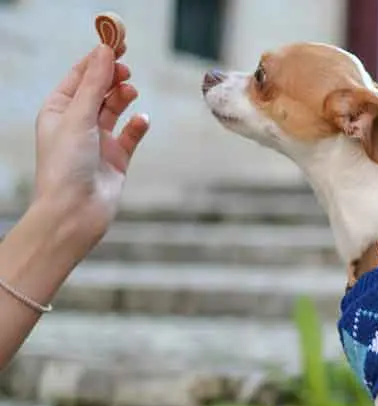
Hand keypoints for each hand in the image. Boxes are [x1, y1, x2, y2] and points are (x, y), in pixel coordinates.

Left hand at [31, 45, 149, 248]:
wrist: (75, 211)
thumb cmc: (66, 165)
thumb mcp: (79, 116)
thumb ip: (96, 83)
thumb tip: (105, 51)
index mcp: (58, 111)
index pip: (79, 76)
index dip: (97, 59)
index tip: (117, 43)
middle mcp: (77, 124)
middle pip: (99, 89)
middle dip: (112, 76)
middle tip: (127, 68)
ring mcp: (98, 141)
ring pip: (115, 110)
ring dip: (124, 98)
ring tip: (130, 92)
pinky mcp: (117, 159)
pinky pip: (131, 135)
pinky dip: (138, 126)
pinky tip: (142, 120)